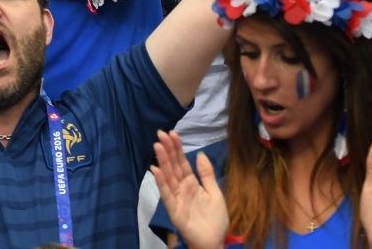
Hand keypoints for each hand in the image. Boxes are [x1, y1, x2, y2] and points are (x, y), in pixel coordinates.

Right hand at [150, 130, 228, 248]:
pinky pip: (167, 195)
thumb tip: (200, 154)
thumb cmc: (215, 220)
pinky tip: (156, 170)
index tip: (172, 133)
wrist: (215, 242)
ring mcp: (177, 199)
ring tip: (157, 146)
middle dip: (168, 150)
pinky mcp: (174, 211)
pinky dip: (161, 183)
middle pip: (173, 166)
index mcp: (192, 183)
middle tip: (161, 133)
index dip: (177, 148)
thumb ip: (207, 174)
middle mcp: (182, 188)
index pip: (182, 162)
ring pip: (168, 177)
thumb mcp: (215, 193)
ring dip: (162, 162)